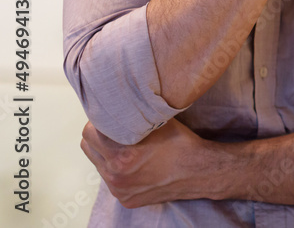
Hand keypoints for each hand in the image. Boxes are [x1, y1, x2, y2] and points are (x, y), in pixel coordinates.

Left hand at [80, 118, 210, 207]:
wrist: (198, 172)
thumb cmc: (181, 144)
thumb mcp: (157, 121)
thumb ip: (132, 114)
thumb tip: (118, 101)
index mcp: (122, 155)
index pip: (88, 133)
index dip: (98, 122)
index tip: (109, 117)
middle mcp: (117, 176)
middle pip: (88, 149)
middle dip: (99, 137)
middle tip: (115, 131)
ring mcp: (120, 190)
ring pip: (99, 165)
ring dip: (107, 155)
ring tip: (128, 148)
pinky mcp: (125, 199)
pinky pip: (111, 180)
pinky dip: (118, 171)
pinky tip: (136, 164)